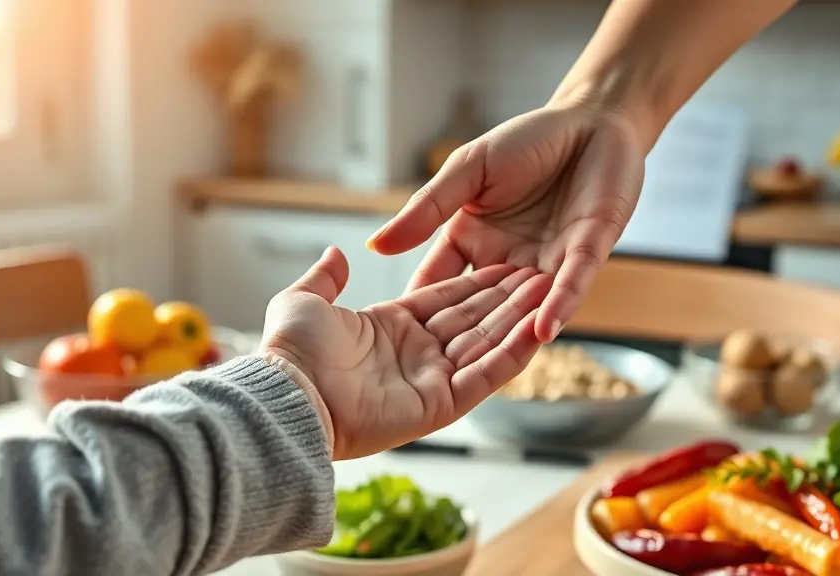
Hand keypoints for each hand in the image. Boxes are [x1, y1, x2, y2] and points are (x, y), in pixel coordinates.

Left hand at [258, 247, 551, 460]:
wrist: (290, 396)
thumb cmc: (291, 352)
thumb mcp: (305, 300)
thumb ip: (326, 278)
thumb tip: (336, 253)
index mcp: (391, 327)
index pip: (446, 299)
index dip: (477, 281)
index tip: (508, 262)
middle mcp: (415, 354)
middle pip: (473, 319)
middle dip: (507, 297)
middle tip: (542, 271)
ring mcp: (431, 381)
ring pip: (486, 343)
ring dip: (518, 318)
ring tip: (549, 290)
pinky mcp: (442, 405)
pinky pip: (486, 375)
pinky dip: (514, 352)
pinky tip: (540, 328)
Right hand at [366, 101, 646, 342]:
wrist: (591, 120)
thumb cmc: (528, 140)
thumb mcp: (467, 171)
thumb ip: (427, 209)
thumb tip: (375, 246)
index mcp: (473, 242)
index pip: (440, 281)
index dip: (418, 307)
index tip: (387, 344)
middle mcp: (508, 262)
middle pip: (482, 305)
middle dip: (462, 336)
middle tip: (433, 373)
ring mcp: (548, 262)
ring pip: (526, 304)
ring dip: (511, 328)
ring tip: (487, 365)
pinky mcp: (587, 254)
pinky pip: (571, 285)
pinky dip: (558, 306)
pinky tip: (544, 329)